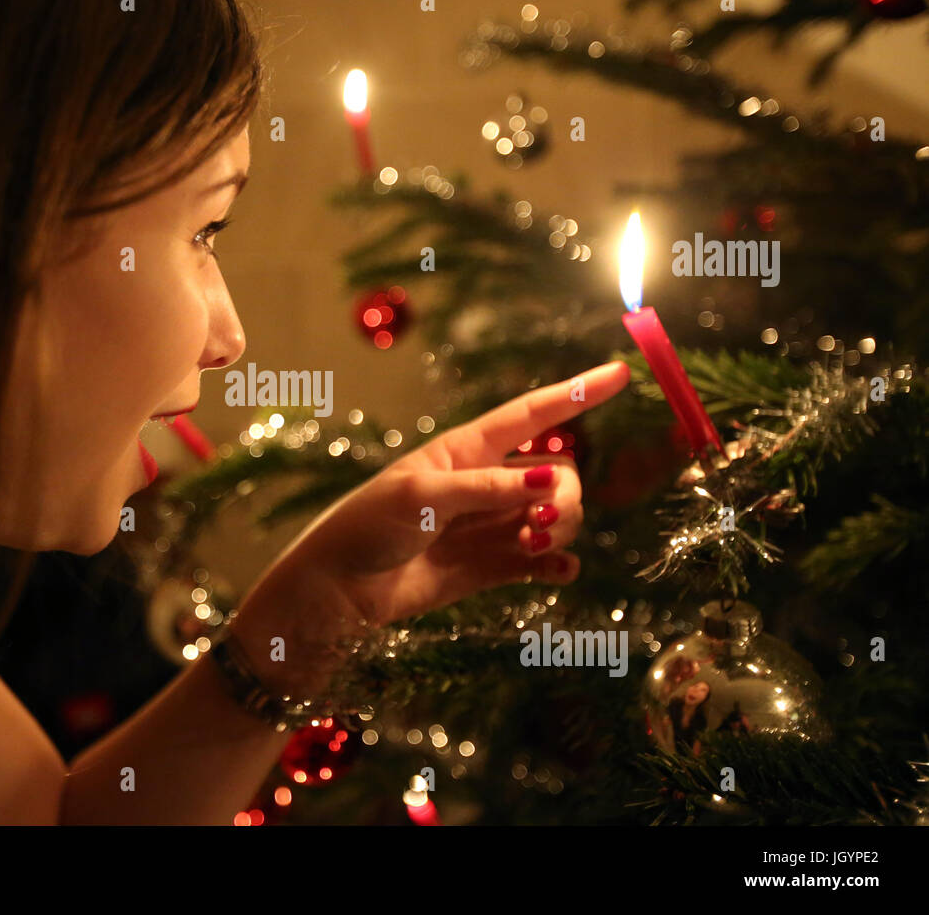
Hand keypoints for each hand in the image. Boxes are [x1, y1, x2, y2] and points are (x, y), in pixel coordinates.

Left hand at [229, 360, 630, 697]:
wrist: (341, 590)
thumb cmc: (369, 526)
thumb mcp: (423, 497)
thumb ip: (487, 488)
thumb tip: (551, 479)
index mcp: (466, 449)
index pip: (533, 414)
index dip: (576, 393)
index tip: (619, 372)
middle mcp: (487, 483)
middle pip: (559, 475)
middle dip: (563, 497)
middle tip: (538, 526)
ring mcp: (492, 525)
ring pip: (556, 517)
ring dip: (560, 530)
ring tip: (532, 547)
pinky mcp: (492, 566)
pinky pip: (544, 562)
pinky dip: (557, 565)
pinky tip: (557, 571)